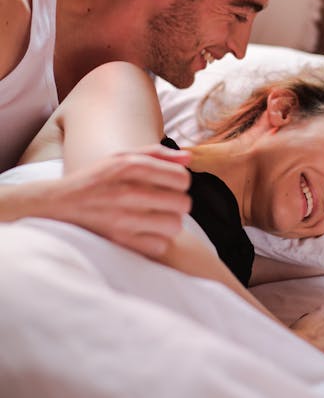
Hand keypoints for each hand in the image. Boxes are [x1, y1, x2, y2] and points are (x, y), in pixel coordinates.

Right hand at [34, 145, 191, 257]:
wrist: (58, 204)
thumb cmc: (96, 178)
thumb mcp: (121, 157)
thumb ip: (157, 153)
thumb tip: (190, 158)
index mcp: (131, 166)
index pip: (181, 177)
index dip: (181, 181)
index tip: (171, 184)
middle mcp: (128, 192)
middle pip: (182, 203)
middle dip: (177, 202)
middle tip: (165, 202)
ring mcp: (123, 219)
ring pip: (174, 225)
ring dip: (169, 222)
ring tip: (157, 217)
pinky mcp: (119, 242)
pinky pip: (159, 245)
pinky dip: (156, 240)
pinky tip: (146, 231)